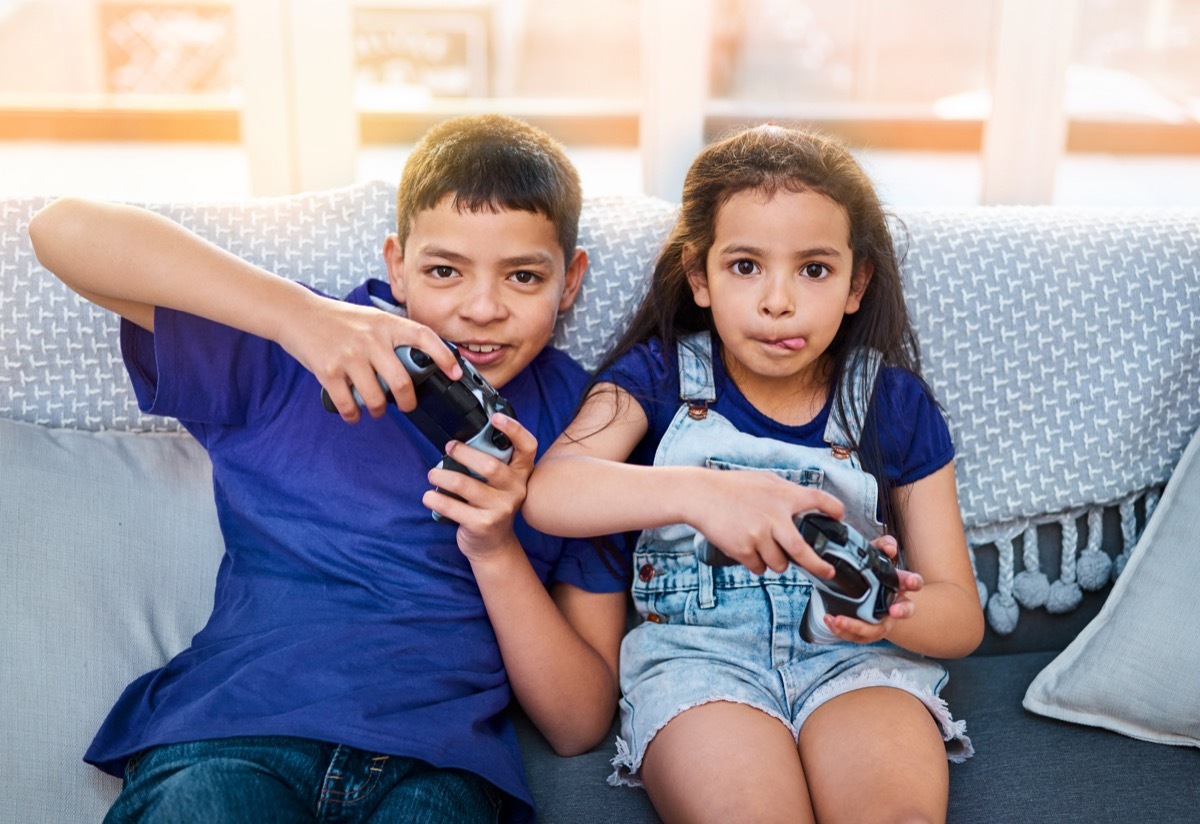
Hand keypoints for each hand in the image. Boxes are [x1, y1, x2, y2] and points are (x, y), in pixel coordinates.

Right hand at [278, 295, 459, 421]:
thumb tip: (418, 363)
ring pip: (375, 398)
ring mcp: (349, 356)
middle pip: (401, 382)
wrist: (297, 314)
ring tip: (376, 409)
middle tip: (408, 406)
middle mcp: (370, 339)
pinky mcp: (328, 371)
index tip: (455, 373)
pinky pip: (348, 404)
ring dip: (378, 411)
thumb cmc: (338, 319)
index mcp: (385, 324)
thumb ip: (392, 336)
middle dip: (408, 402)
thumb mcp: (371, 318)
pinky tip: (354, 413)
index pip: (423, 336)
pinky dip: (353, 414)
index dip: (444, 356)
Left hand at [424, 412, 534, 559]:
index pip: (527, 446)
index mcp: (521, 473)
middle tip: (448, 448)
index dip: (514, 429)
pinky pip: (453, 507)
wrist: (493, 545)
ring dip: (443, 476)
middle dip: (464, 453)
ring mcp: (501, 509)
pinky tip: (429, 495)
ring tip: (432, 473)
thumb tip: (458, 441)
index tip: (495, 417)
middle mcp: (516, 489)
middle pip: (490, 466)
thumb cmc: (490, 505)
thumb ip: (490, 462)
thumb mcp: (498, 483)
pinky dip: (436, 498)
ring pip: (466, 485)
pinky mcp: (483, 524)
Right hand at [688, 469, 843, 578]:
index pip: (818, 500)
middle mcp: (774, 517)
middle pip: (803, 552)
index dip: (834, 509)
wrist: (700, 495)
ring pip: (779, 564)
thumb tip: (805, 506)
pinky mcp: (743, 549)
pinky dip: (755, 563)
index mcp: (783, 496)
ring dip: (776, 561)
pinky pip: (758, 567)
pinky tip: (746, 548)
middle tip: (828, 573)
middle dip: (818, 567)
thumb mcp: (763, 481)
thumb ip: (785, 493)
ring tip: (764, 547)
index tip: (840, 518)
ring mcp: (758, 535)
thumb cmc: (731, 487)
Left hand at [820, 534, 924, 643]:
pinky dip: (842, 630)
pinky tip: (830, 620)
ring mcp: (880, 621)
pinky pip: (856, 636)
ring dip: (858, 626)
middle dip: (902, 612)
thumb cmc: (867, 574)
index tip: (911, 582)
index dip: (914, 582)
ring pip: (876, 630)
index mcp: (898, 586)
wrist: (850, 593)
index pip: (913, 583)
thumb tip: (889, 546)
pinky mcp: (865, 632)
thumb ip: (881, 546)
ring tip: (839, 620)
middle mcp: (893, 606)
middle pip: (905, 611)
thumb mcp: (871, 556)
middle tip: (894, 610)